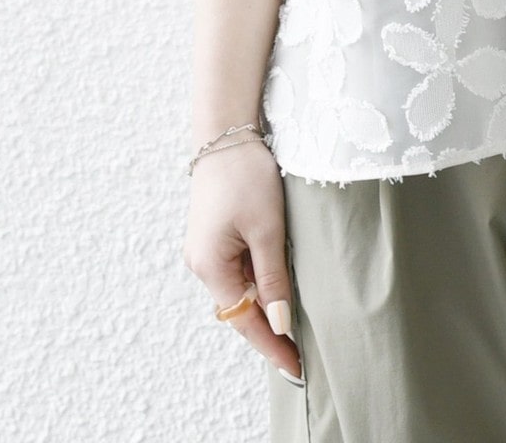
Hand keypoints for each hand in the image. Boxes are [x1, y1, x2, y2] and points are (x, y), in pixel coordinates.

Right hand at [183, 139, 302, 385]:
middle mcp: (203, 264)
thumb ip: (273, 277)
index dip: (271, 346)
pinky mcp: (216, 236)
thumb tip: (281, 321)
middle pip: (240, 309)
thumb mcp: (267, 229)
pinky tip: (280, 287)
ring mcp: (207, 251)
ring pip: (240, 290)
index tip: (296, 369)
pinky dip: (259, 282)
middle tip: (302, 354)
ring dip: (265, 305)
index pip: (244, 321)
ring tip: (298, 327)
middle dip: (269, 330)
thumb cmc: (246, 176)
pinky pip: (239, 270)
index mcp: (211, 266)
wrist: (226, 134)